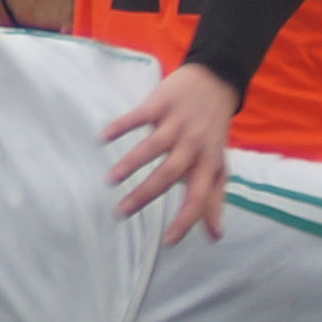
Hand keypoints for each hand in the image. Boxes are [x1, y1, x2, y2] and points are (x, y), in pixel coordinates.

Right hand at [102, 64, 238, 243]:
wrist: (216, 80)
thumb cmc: (213, 132)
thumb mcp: (218, 165)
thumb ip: (214, 200)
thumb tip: (215, 237)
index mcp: (208, 163)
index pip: (199, 197)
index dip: (186, 220)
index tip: (168, 241)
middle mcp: (194, 144)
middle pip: (169, 173)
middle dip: (144, 195)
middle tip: (120, 213)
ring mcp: (177, 122)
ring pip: (153, 146)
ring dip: (130, 163)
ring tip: (110, 180)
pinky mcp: (162, 102)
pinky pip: (139, 116)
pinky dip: (121, 126)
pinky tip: (103, 139)